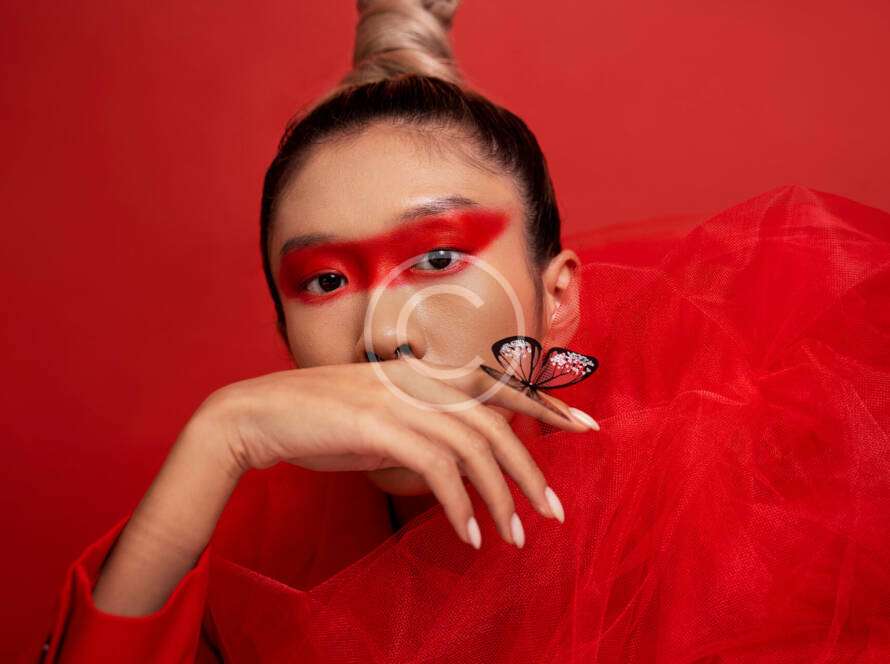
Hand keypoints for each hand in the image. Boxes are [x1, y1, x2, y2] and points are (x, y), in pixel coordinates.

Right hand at [209, 358, 597, 548]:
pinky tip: (469, 535)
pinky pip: (437, 469)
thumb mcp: (380, 420)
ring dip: (500, 499)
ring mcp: (399, 400)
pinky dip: (460, 505)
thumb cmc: (318, 421)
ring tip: (517, 537)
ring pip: (474, 448)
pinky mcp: (378, 424)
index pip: (498, 386)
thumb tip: (456, 465)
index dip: (544, 404)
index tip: (583, 425)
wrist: (257, 415)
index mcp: (423, 376)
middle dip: (532, 470)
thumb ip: (421, 431)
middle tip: (555, 512)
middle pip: (496, 425)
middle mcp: (419, 381)